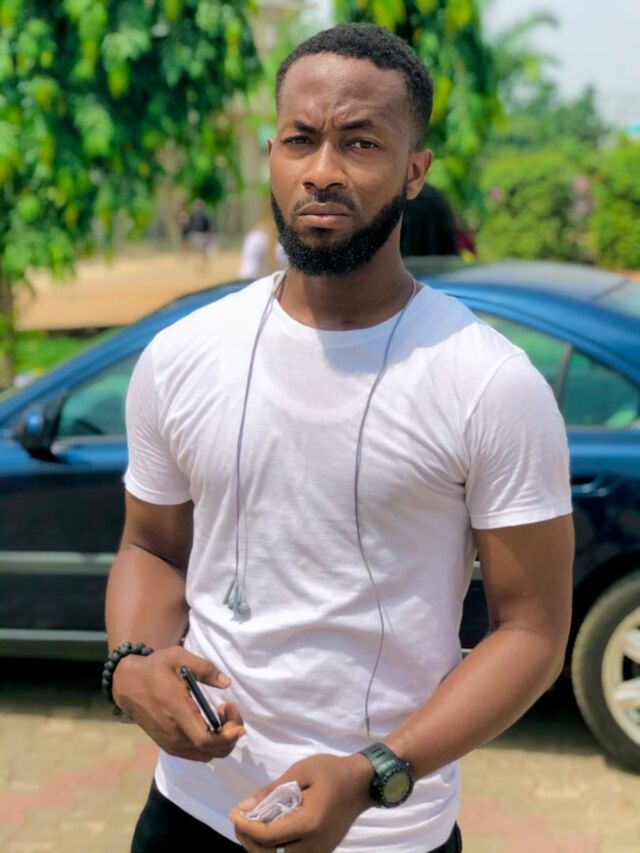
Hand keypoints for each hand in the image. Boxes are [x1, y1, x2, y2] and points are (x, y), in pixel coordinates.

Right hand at [112, 645, 244, 760]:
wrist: (127, 683)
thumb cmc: (154, 668)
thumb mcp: (178, 657)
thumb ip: (204, 669)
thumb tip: (226, 683)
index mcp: (177, 712)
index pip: (205, 740)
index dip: (227, 736)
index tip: (234, 714)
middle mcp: (174, 734)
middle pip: (211, 751)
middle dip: (230, 735)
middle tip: (229, 709)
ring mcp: (169, 742)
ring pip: (205, 755)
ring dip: (221, 740)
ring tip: (220, 715)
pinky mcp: (167, 745)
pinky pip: (195, 754)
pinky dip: (209, 745)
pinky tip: (209, 723)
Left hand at [229, 753, 372, 852]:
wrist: (361, 782)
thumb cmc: (332, 771)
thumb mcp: (300, 771)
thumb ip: (271, 791)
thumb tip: (243, 808)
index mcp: (309, 823)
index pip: (268, 836)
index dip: (246, 828)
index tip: (234, 813)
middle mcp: (314, 845)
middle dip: (249, 840)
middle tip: (239, 820)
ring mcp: (319, 852)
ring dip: (260, 847)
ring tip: (250, 826)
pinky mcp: (321, 852)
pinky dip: (274, 848)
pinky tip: (267, 832)